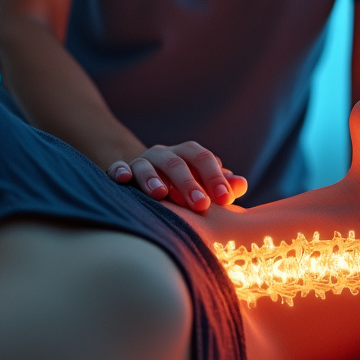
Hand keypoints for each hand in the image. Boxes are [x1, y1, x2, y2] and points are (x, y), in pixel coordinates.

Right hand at [106, 142, 247, 210]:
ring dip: (153, 179)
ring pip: (147, 166)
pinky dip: (120, 171)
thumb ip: (223, 185)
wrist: (150, 177)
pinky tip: (124, 179)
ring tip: (160, 194)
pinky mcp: (123, 171)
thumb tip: (241, 184)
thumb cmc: (185, 185)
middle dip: (189, 184)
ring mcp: (143, 162)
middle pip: (177, 164)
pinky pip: (118, 168)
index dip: (215, 177)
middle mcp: (165, 154)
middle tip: (201, 205)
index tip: (225, 199)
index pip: (204, 159)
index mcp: (188, 154)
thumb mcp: (204, 184)